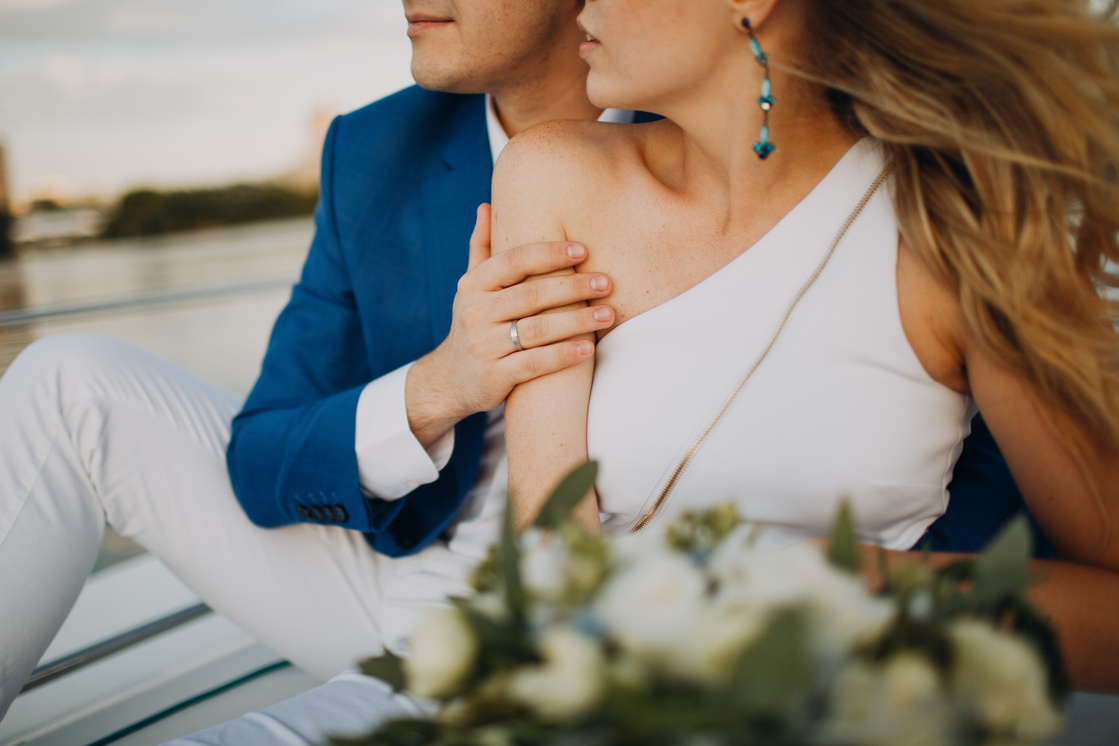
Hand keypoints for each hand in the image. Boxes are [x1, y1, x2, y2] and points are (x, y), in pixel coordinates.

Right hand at [406, 204, 614, 445]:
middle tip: (607, 282)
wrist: (449, 380)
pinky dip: (563, 355)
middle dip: (573, 286)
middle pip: (532, 294)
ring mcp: (483, 346)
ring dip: (578, 321)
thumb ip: (480, 248)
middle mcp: (474, 312)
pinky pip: (534, 364)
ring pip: (537, 330)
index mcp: (473, 284)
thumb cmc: (474, 325)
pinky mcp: (493, 377)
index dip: (550, 253)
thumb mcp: (470, 287)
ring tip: (608, 314)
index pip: (514, 261)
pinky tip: (587, 349)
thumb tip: (485, 205)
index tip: (584, 249)